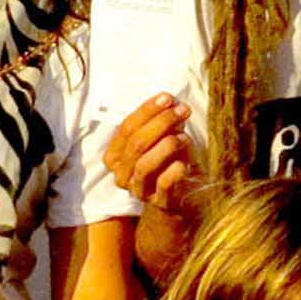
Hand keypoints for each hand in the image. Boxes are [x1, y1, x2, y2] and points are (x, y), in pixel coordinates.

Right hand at [103, 94, 194, 210]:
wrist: (180, 196)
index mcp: (115, 156)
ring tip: (185, 136)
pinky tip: (185, 163)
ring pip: (145, 165)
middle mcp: (122, 174)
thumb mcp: (161, 139)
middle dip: (161, 123)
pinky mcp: (159, 202)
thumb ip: (162, 123)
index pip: (126, 129)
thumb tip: (171, 102)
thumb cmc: (167, 161)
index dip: (146, 111)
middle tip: (183, 110)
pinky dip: (175, 170)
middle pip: (136, 144)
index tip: (167, 97)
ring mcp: (139, 190)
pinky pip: (163, 184)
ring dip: (167, 145)